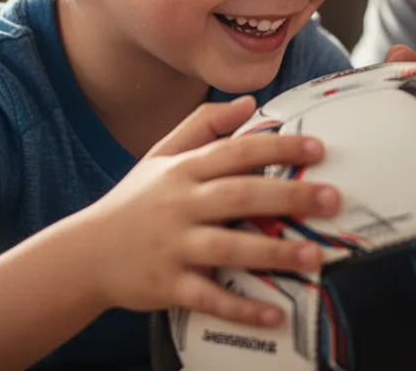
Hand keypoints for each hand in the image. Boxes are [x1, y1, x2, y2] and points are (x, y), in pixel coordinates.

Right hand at [82, 97, 340, 325]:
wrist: (84, 254)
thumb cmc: (134, 202)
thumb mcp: (161, 154)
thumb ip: (205, 124)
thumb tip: (250, 102)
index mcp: (184, 170)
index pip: (237, 152)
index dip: (277, 148)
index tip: (317, 150)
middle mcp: (181, 204)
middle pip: (240, 195)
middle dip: (289, 196)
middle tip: (331, 199)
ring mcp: (174, 246)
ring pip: (229, 247)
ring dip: (273, 252)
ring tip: (313, 255)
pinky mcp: (167, 285)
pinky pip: (209, 298)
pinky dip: (241, 308)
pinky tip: (273, 313)